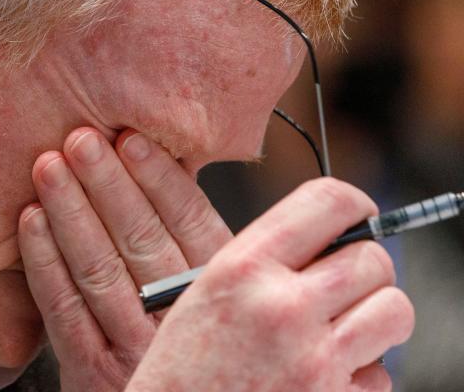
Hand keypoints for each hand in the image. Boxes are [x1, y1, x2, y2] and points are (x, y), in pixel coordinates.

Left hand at [18, 127, 232, 391]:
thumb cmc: (184, 345)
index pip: (194, 225)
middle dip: (107, 183)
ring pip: (99, 269)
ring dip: (70, 210)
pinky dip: (43, 260)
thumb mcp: (211, 294)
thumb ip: (195, 246)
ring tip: (50, 165)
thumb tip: (169, 164)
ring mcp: (135, 350)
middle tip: (80, 138)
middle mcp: (180, 324)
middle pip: (142, 240)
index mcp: (218, 294)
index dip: (160, 179)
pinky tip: (30, 220)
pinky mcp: (90, 373)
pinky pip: (62, 308)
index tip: (132, 139)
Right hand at [127, 177, 414, 391]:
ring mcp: (315, 361)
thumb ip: (265, 262)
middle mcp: (282, 308)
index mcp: (242, 268)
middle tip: (342, 285)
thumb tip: (331, 241)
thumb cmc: (182, 370)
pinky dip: (361, 375)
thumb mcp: (205, 293)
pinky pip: (382, 374)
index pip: (329, 202)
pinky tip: (323, 377)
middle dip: (365, 270)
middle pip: (373, 258)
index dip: (355, 205)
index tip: (358, 217)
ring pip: (394, 310)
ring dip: (375, 318)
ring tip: (340, 328)